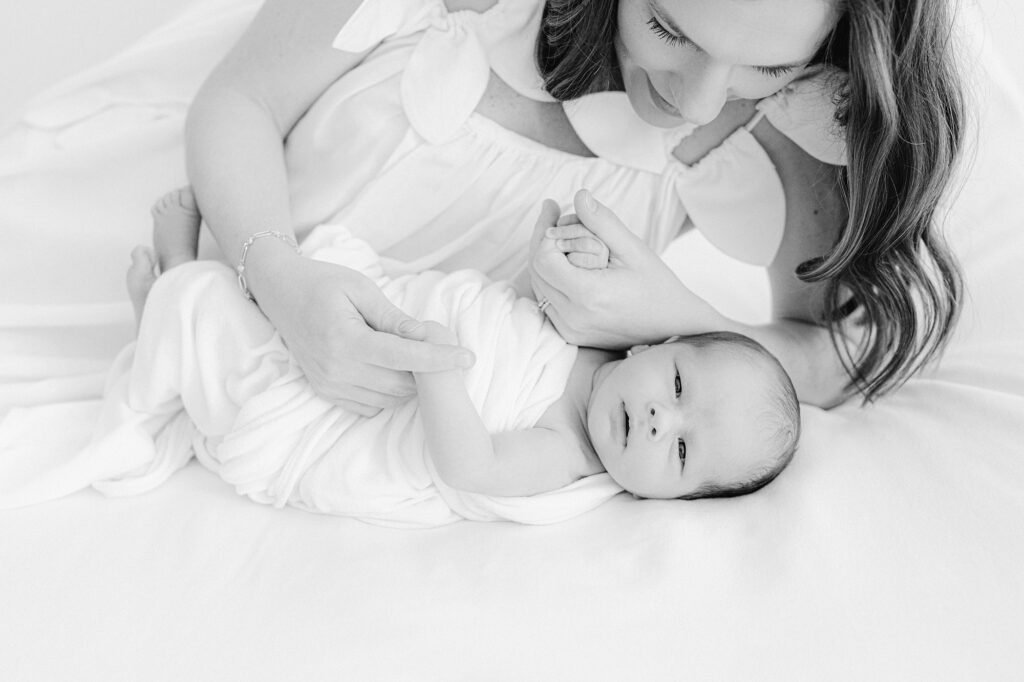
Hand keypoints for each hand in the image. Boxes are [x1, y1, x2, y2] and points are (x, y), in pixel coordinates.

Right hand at [250, 251, 474, 415]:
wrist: (279, 293)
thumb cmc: (323, 282)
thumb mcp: (361, 288)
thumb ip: (394, 318)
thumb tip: (426, 337)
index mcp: (345, 339)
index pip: (405, 357)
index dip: (440, 359)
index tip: (468, 358)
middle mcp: (336, 369)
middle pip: (401, 384)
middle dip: (426, 370)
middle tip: (434, 345)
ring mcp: (329, 385)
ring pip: (389, 399)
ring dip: (408, 382)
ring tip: (408, 354)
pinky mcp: (326, 392)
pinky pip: (370, 406)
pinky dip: (388, 393)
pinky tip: (390, 369)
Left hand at [529, 189, 722, 347]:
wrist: (672, 324)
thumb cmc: (656, 285)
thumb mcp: (634, 248)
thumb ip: (603, 222)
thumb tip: (579, 196)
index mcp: (588, 295)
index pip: (544, 258)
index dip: (545, 231)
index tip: (555, 209)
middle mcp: (573, 317)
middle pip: (536, 271)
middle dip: (543, 239)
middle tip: (553, 213)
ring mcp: (570, 329)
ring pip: (538, 286)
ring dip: (545, 258)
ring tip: (561, 234)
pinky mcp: (571, 334)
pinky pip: (547, 302)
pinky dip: (551, 278)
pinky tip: (565, 259)